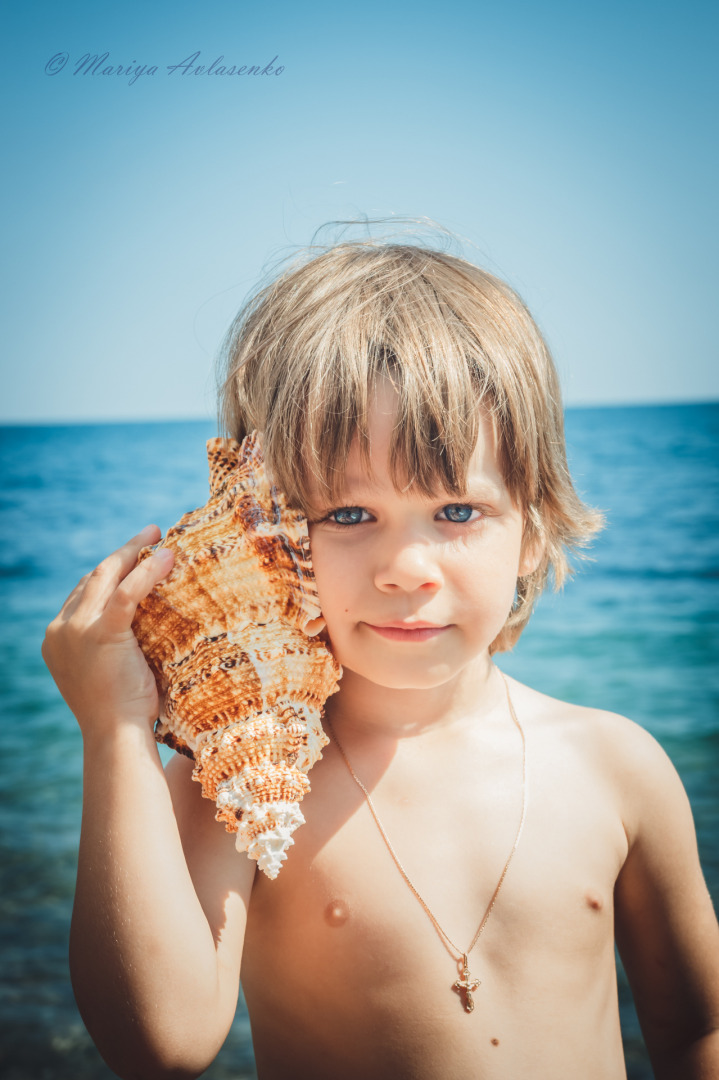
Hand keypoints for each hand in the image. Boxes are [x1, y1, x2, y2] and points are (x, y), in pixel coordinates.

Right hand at [42, 524, 174, 737]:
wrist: (116, 735)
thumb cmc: (123, 711)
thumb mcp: (109, 668)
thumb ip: (114, 640)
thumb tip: (147, 619)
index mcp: (58, 636)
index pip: (85, 590)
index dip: (112, 570)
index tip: (135, 557)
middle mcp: (61, 628)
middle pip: (95, 577)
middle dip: (123, 552)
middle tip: (149, 535)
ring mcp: (77, 629)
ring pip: (108, 575)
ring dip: (134, 551)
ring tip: (157, 536)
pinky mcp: (100, 633)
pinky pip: (127, 591)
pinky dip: (147, 571)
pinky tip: (166, 557)